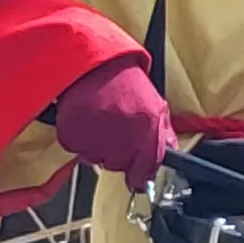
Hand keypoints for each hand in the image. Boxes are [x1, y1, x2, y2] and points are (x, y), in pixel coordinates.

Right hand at [47, 56, 171, 187]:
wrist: (94, 64)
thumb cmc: (126, 83)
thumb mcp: (156, 106)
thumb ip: (164, 134)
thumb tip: (170, 154)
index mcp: (148, 131)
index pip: (145, 170)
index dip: (140, 176)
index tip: (137, 178)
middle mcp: (123, 138)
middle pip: (118, 166)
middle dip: (118, 153)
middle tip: (116, 130)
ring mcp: (96, 138)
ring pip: (96, 160)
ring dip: (97, 147)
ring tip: (101, 121)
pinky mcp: (72, 136)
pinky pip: (75, 150)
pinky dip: (79, 139)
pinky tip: (86, 120)